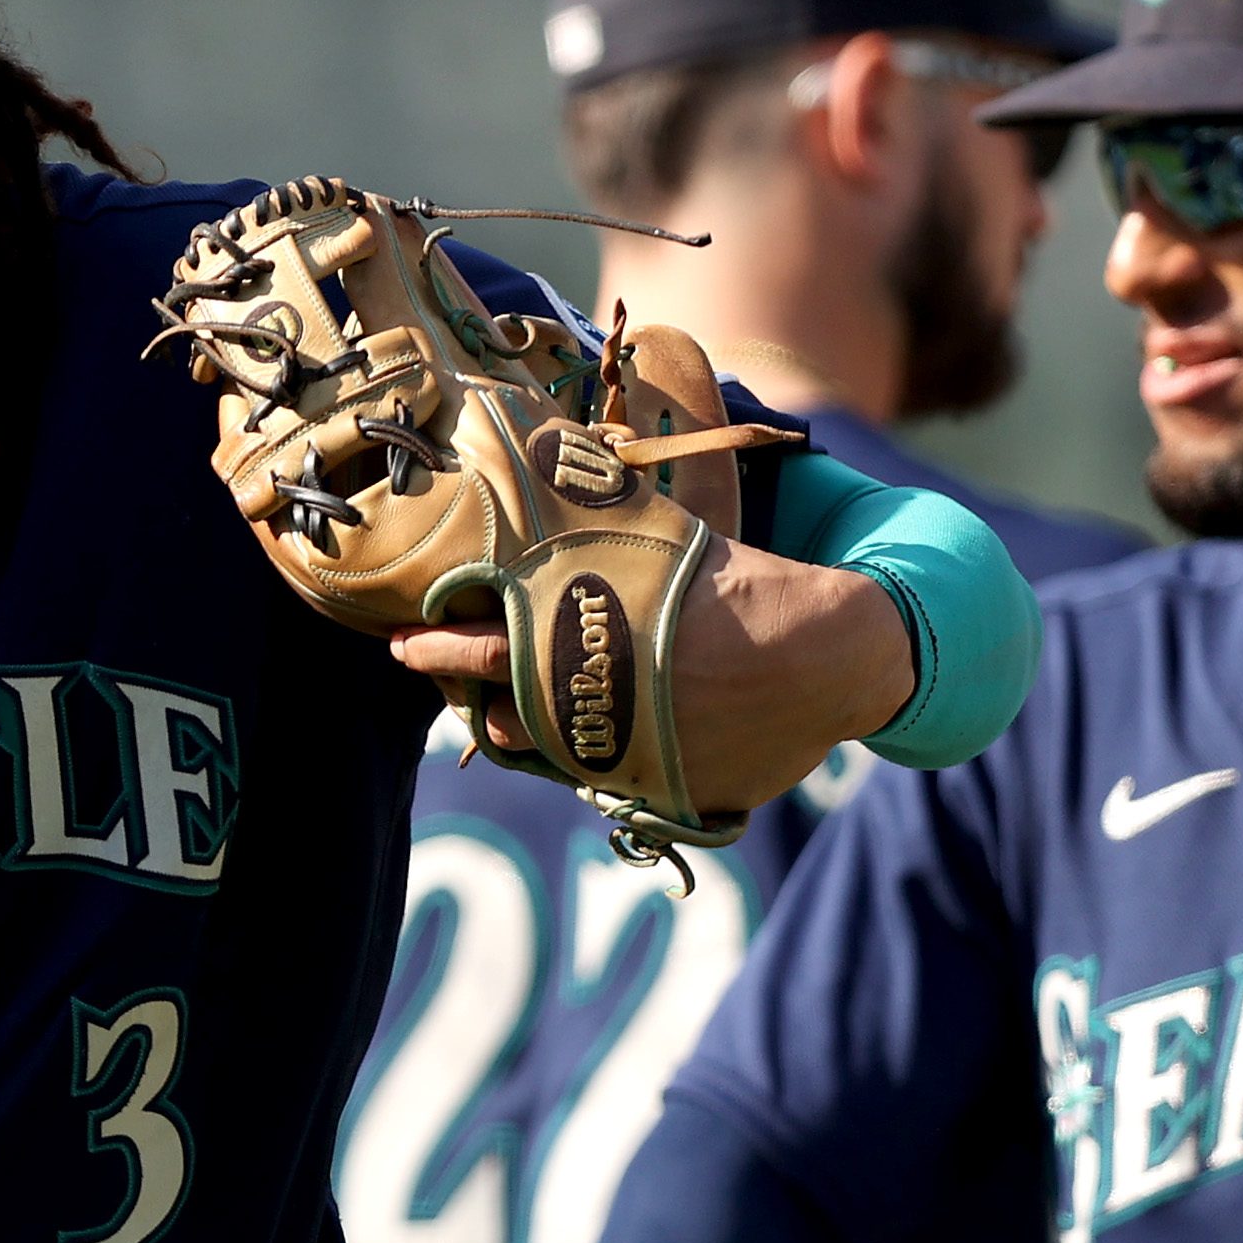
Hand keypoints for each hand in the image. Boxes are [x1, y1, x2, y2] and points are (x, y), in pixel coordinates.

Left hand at [388, 534, 911, 814]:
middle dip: (456, 687)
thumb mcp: (667, 544)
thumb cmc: (746, 586)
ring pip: (546, 755)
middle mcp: (603, 713)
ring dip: (514, 727)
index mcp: (593, 647)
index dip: (437, 647)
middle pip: (500, 711)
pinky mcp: (673, 794)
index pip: (483, 652)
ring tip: (491, 701)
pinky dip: (586, 755)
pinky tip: (574, 730)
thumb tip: (550, 449)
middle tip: (424, 665)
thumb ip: (603, 526)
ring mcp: (636, 762)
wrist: (836, 654)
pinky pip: (609, 781)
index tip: (406, 641)